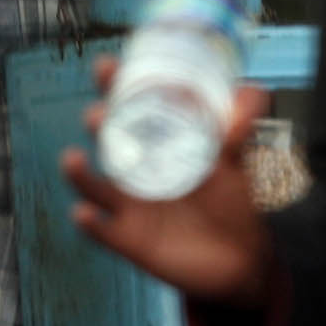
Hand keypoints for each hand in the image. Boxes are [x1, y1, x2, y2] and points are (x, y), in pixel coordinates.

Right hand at [62, 54, 278, 308]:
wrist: (243, 258)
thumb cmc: (236, 200)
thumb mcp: (240, 161)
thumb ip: (242, 128)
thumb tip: (251, 91)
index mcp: (161, 142)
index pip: (132, 107)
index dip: (115, 86)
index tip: (106, 68)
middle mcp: (139, 169)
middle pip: (107, 140)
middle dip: (98, 124)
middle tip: (99, 115)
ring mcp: (131, 205)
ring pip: (94, 185)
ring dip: (79, 173)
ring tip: (73, 160)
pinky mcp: (130, 239)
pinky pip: (103, 232)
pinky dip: (91, 224)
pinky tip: (85, 214)